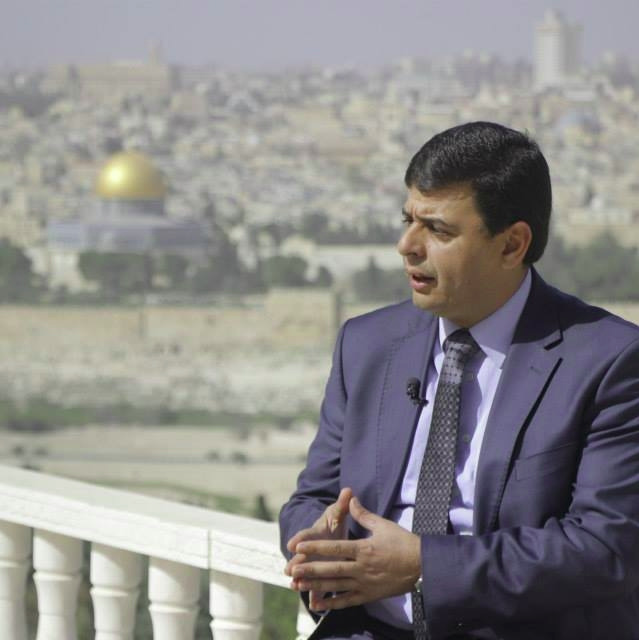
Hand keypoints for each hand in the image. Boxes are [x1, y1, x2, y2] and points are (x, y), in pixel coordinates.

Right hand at [285, 487, 352, 609]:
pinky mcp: (320, 576)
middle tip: (290, 569)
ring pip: (307, 574)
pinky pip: (318, 588)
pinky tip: (316, 606)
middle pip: (302, 557)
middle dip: (296, 563)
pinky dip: (317, 596)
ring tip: (296, 587)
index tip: (292, 543)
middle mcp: (311, 550)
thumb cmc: (332, 524)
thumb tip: (348, 491)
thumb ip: (342, 505)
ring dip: (302, 581)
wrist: (328, 536)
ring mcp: (314, 564)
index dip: (299, 538)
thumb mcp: (337, 513)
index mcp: (315, 533)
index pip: (306, 535)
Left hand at [288, 496, 420, 610]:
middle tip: (293, 569)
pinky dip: (333, 604)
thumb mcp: (383, 525)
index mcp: (364, 548)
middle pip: (332, 569)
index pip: (335, 547)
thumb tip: (350, 499)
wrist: (423, 565)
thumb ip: (363, 514)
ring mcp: (365, 583)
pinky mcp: (369, 595)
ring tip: (299, 585)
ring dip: (317, 586)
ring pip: (336, 586)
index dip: (316, 546)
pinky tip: (318, 605)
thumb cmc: (403, 542)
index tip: (299, 546)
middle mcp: (362, 568)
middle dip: (310, 569)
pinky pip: (348, 601)